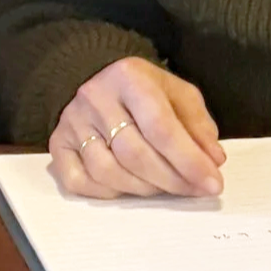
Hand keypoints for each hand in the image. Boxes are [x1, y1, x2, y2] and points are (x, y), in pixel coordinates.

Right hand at [49, 60, 225, 199]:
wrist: (97, 80)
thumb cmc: (143, 92)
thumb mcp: (176, 94)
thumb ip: (197, 125)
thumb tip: (213, 160)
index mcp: (129, 77)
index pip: (161, 126)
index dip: (189, 160)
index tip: (213, 183)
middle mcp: (95, 97)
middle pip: (135, 154)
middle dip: (172, 180)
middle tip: (195, 191)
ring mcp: (72, 123)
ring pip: (109, 172)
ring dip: (144, 189)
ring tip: (165, 187)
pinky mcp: (57, 144)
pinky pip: (79, 182)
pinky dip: (108, 193)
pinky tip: (128, 187)